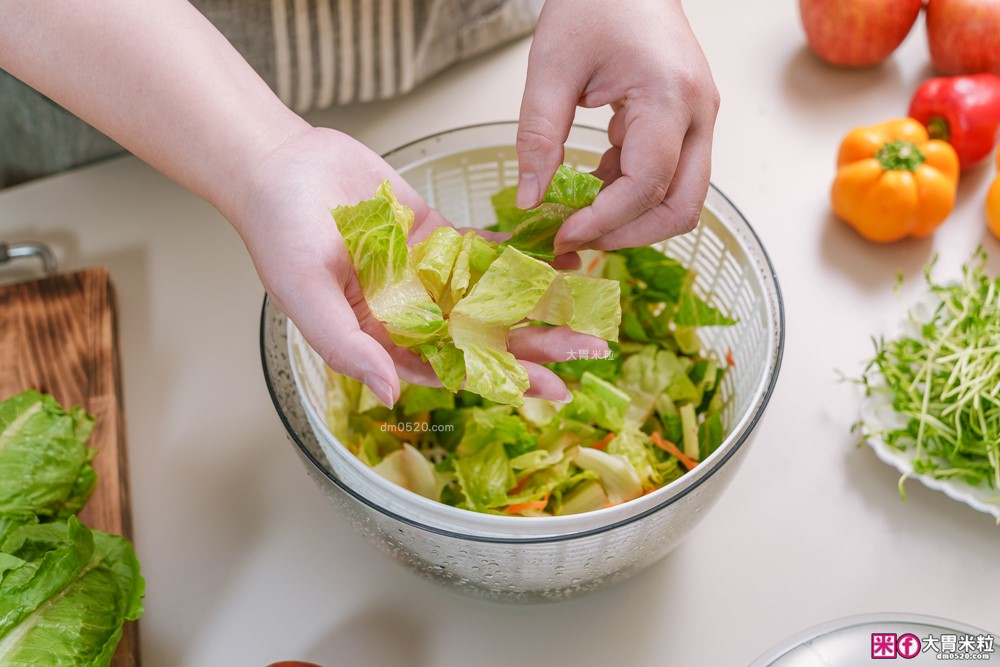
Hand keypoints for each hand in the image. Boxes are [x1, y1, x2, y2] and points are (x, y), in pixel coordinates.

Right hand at [225, 127, 606, 405]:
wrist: (280, 166)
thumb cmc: (279, 233)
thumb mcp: (306, 296)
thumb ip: (347, 346)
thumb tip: (390, 392)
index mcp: (382, 338)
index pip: (451, 366)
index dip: (500, 380)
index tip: (548, 390)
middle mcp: (411, 312)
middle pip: (483, 336)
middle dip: (535, 346)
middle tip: (586, 353)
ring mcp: (427, 274)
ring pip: (492, 296)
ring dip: (537, 304)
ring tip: (587, 310)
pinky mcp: (437, 236)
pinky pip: (484, 250)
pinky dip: (520, 256)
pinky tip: (558, 259)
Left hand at [516, 0, 719, 253]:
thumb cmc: (597, 2)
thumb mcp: (552, 67)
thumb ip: (538, 136)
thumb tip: (530, 198)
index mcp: (670, 97)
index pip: (646, 186)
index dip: (604, 222)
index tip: (562, 235)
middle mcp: (698, 114)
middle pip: (681, 207)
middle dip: (629, 235)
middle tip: (576, 239)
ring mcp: (698, 120)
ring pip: (680, 199)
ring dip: (632, 218)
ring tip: (579, 215)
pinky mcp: (687, 123)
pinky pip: (669, 178)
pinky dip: (631, 194)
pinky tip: (591, 186)